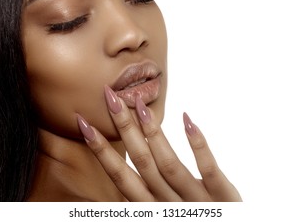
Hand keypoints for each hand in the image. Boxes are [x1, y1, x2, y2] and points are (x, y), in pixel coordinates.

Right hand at [77, 85, 241, 201]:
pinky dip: (198, 144)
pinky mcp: (222, 197)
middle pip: (141, 161)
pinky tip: (188, 120)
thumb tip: (124, 171)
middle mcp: (167, 204)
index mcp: (151, 205)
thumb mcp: (160, 211)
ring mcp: (196, 201)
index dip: (101, 149)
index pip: (120, 175)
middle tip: (110, 97)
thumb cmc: (186, 221)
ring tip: (140, 106)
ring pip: (169, 165)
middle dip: (124, 128)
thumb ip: (145, 193)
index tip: (85, 123)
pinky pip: (209, 169)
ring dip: (153, 134)